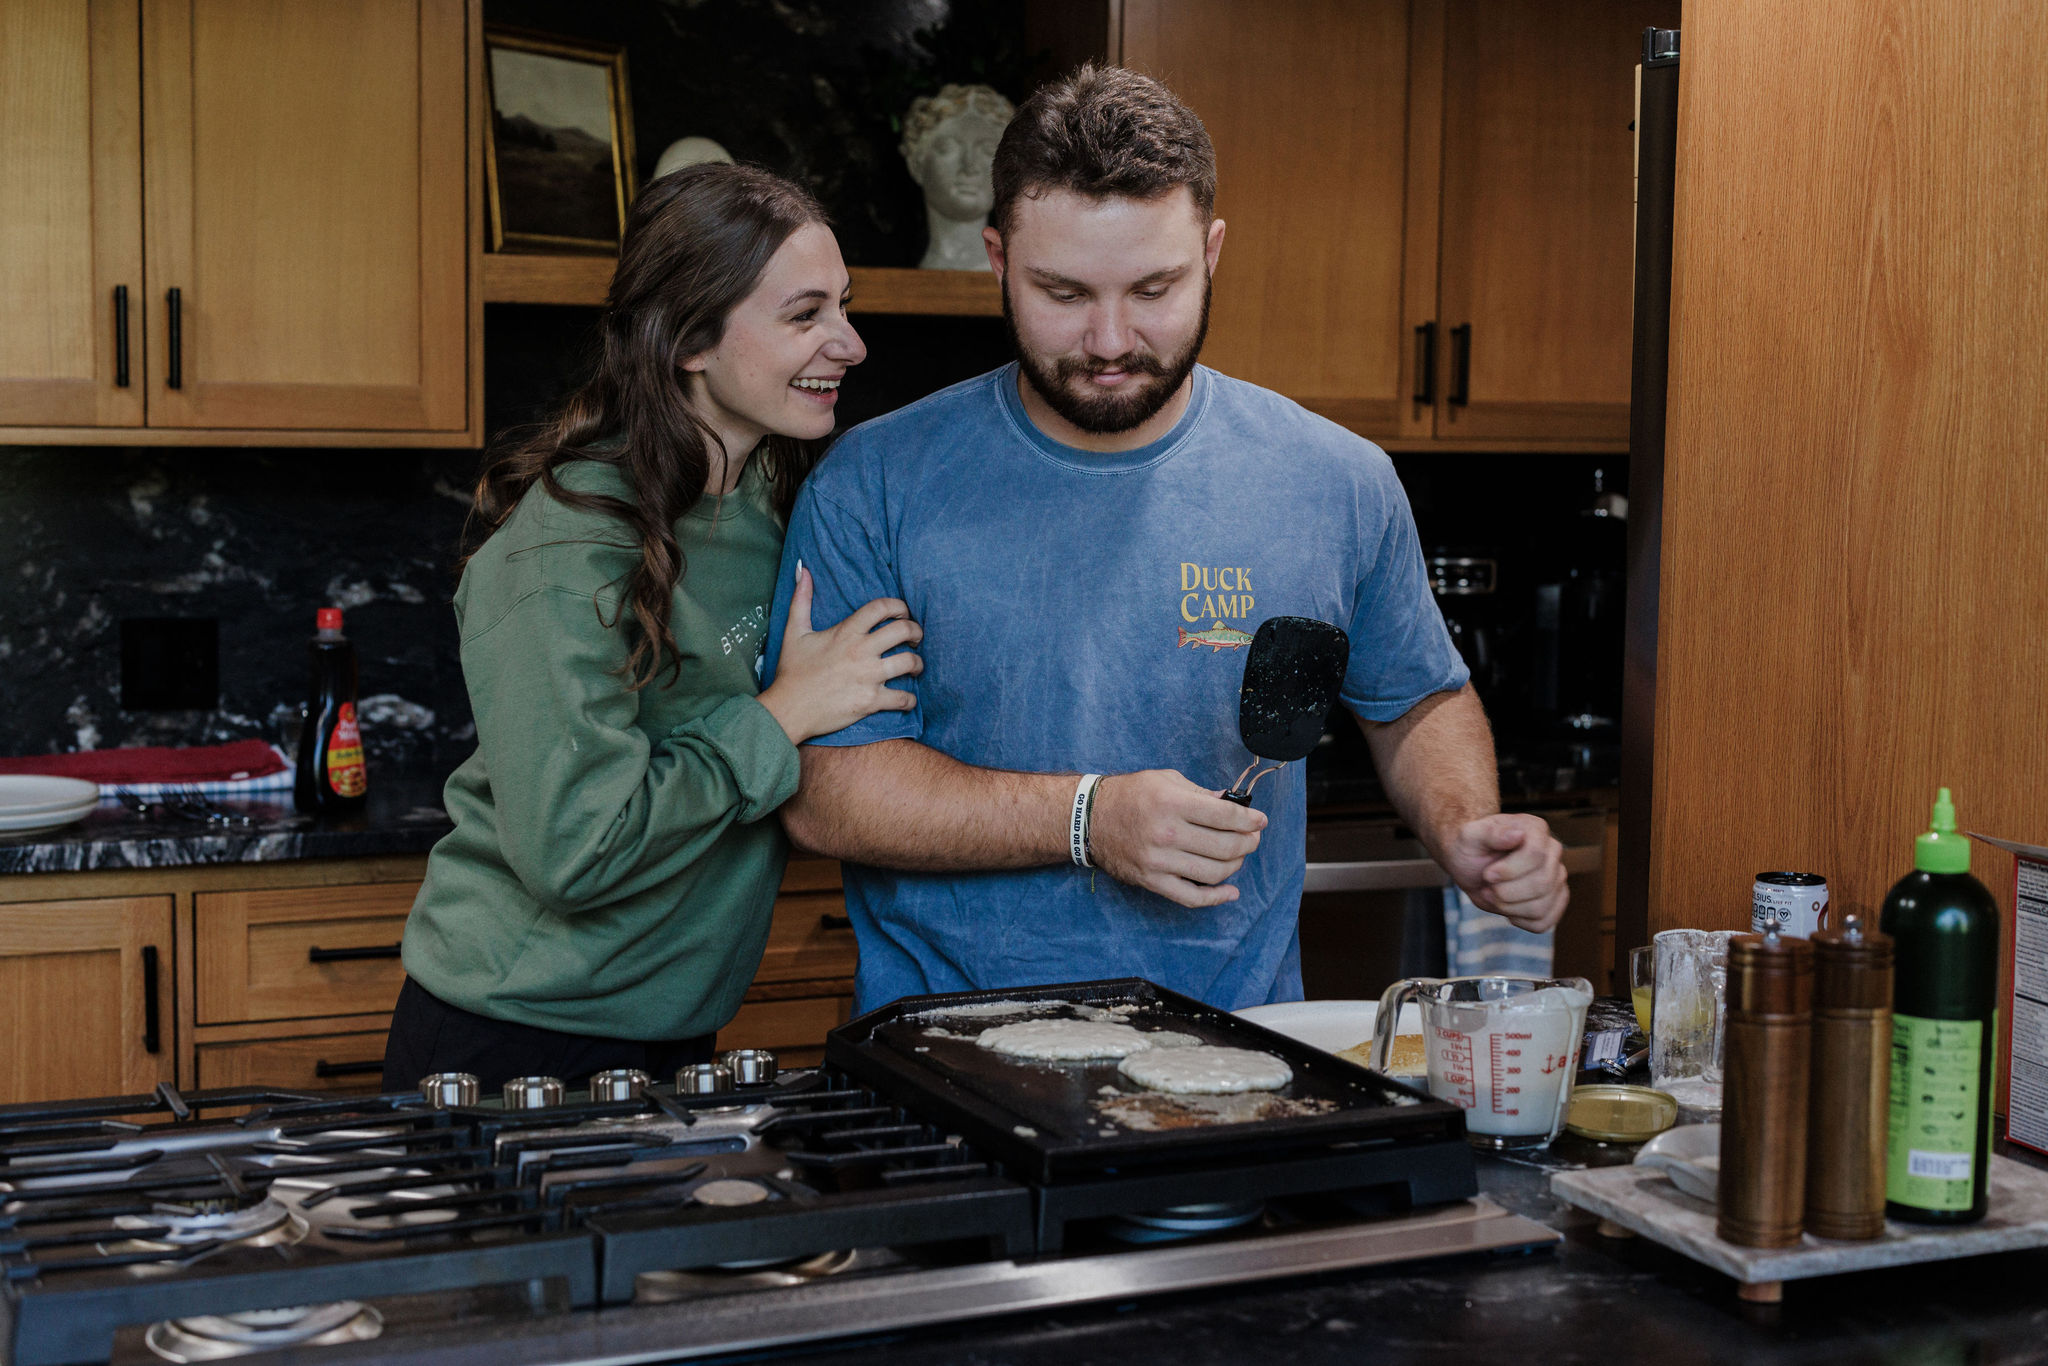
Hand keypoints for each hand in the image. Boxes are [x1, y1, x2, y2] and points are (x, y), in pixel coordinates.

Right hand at [757, 566, 922, 743]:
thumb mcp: (794, 631)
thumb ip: (801, 598)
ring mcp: (868, 676)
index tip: (904, 612)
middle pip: (904, 630)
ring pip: (909, 662)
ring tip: (916, 666)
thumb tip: (802, 569)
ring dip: (918, 664)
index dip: (899, 606)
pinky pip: (903, 698)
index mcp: (847, 631)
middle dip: (916, 631)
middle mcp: (861, 651)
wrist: (789, 709)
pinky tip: (909, 699)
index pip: (882, 608)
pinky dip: (910, 700)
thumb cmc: (793, 671)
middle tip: (916, 638)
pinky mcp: (871, 701)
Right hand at [1087, 770, 1266, 907]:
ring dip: (1236, 865)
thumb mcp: (1165, 781)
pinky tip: (1231, 892)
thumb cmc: (1129, 795)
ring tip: (1238, 856)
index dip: (1250, 820)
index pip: (1226, 817)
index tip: (1260, 821)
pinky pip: (1191, 897)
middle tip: (1252, 838)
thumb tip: (1232, 806)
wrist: (1090, 819)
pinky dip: (1216, 898)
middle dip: (1248, 843)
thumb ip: (1200, 794)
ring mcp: (1160, 861)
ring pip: (1214, 873)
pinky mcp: (1152, 881)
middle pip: (1226, 847)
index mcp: (1172, 803)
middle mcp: (1167, 833)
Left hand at [1442, 812, 1567, 932]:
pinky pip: (1545, 921)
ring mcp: (1557, 877)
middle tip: (1487, 887)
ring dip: (1509, 908)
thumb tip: (1518, 834)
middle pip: (1542, 883)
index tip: (1488, 874)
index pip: (1536, 855)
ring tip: (1493, 896)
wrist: (1470, 865)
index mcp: (1536, 830)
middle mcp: (1552, 851)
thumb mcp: (1470, 836)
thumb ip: (1491, 833)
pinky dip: (1520, 920)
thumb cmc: (1470, 847)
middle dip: (1506, 892)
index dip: (1509, 871)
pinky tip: (1507, 908)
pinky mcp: (1555, 900)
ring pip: (1542, 906)